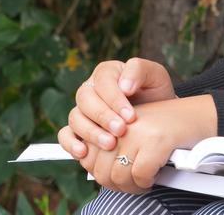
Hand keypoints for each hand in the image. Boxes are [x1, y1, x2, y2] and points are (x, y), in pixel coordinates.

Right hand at [58, 57, 175, 158]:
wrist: (159, 115)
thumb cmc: (155, 93)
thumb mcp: (156, 76)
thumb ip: (140, 70)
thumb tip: (124, 86)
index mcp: (107, 72)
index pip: (103, 82)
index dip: (115, 100)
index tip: (131, 116)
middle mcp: (91, 89)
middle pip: (85, 99)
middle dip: (103, 117)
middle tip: (121, 131)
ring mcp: (83, 110)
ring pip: (75, 117)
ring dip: (91, 132)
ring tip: (110, 144)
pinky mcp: (78, 129)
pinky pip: (65, 134)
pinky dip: (70, 143)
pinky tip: (83, 152)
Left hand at [78, 95, 216, 193]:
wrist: (202, 115)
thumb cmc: (171, 126)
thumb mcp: (135, 130)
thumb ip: (113, 144)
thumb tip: (94, 168)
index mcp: (113, 119)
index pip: (89, 157)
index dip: (101, 174)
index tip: (115, 177)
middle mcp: (121, 123)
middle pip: (101, 170)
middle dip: (116, 185)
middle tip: (132, 184)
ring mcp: (138, 132)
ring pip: (119, 176)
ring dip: (133, 186)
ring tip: (144, 181)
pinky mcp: (155, 140)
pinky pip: (141, 175)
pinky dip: (149, 181)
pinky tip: (157, 174)